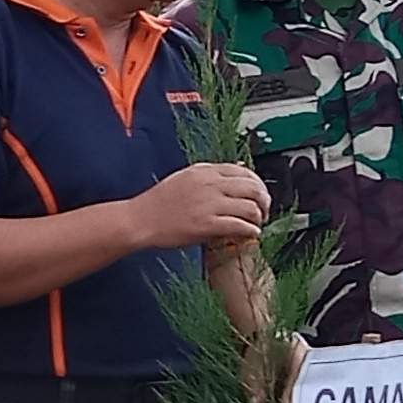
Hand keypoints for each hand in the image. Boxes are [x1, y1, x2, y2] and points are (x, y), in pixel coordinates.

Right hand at [137, 160, 271, 249]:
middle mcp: (209, 184)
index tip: (258, 195)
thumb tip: (239, 168)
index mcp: (204, 171)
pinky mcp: (206, 225)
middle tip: (262, 212)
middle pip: (253, 188)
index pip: (245, 172)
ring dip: (258, 218)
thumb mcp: (185, 177)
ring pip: (250, 207)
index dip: (258, 184)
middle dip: (264, 201)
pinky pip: (240, 226)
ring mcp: (208, 205)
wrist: (139, 220)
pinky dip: (251, 231)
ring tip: (255, 224)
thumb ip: (212, 174)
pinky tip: (250, 234)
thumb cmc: (158, 203)